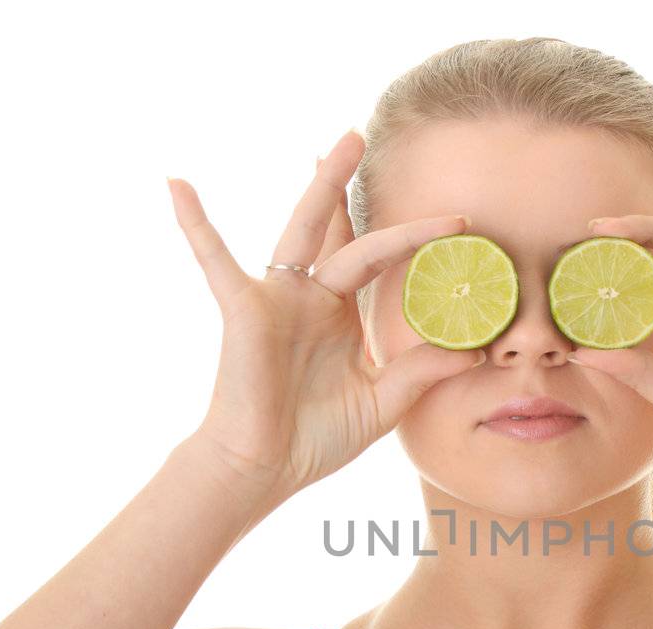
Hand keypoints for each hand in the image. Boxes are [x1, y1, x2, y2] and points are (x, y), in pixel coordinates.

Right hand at [168, 128, 481, 514]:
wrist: (265, 469)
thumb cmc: (315, 438)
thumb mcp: (384, 400)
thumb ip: (423, 370)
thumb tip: (476, 350)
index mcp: (338, 313)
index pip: (376, 259)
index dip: (412, 237)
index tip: (457, 223)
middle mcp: (309, 296)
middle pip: (337, 227)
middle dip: (350, 183)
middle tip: (365, 135)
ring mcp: (276, 298)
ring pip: (302, 229)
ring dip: (320, 184)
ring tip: (340, 142)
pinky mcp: (243, 310)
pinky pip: (215, 260)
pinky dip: (195, 224)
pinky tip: (177, 185)